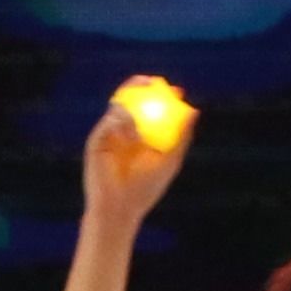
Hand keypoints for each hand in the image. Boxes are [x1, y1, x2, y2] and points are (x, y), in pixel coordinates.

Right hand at [81, 86, 188, 223]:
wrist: (120, 208)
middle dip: (141, 84)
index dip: (163, 94)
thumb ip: (182, 136)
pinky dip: (123, 123)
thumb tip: (194, 110)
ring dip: (134, 110)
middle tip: (155, 81)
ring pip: (119, 106)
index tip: (176, 90)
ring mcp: (109, 134)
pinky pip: (109, 121)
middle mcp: (124, 130)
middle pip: (131, 98)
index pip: (151, 106)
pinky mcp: (96, 140)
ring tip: (145, 131)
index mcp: (142, 133)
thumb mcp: (170, 160)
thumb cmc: (147, 189)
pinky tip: (134, 136)